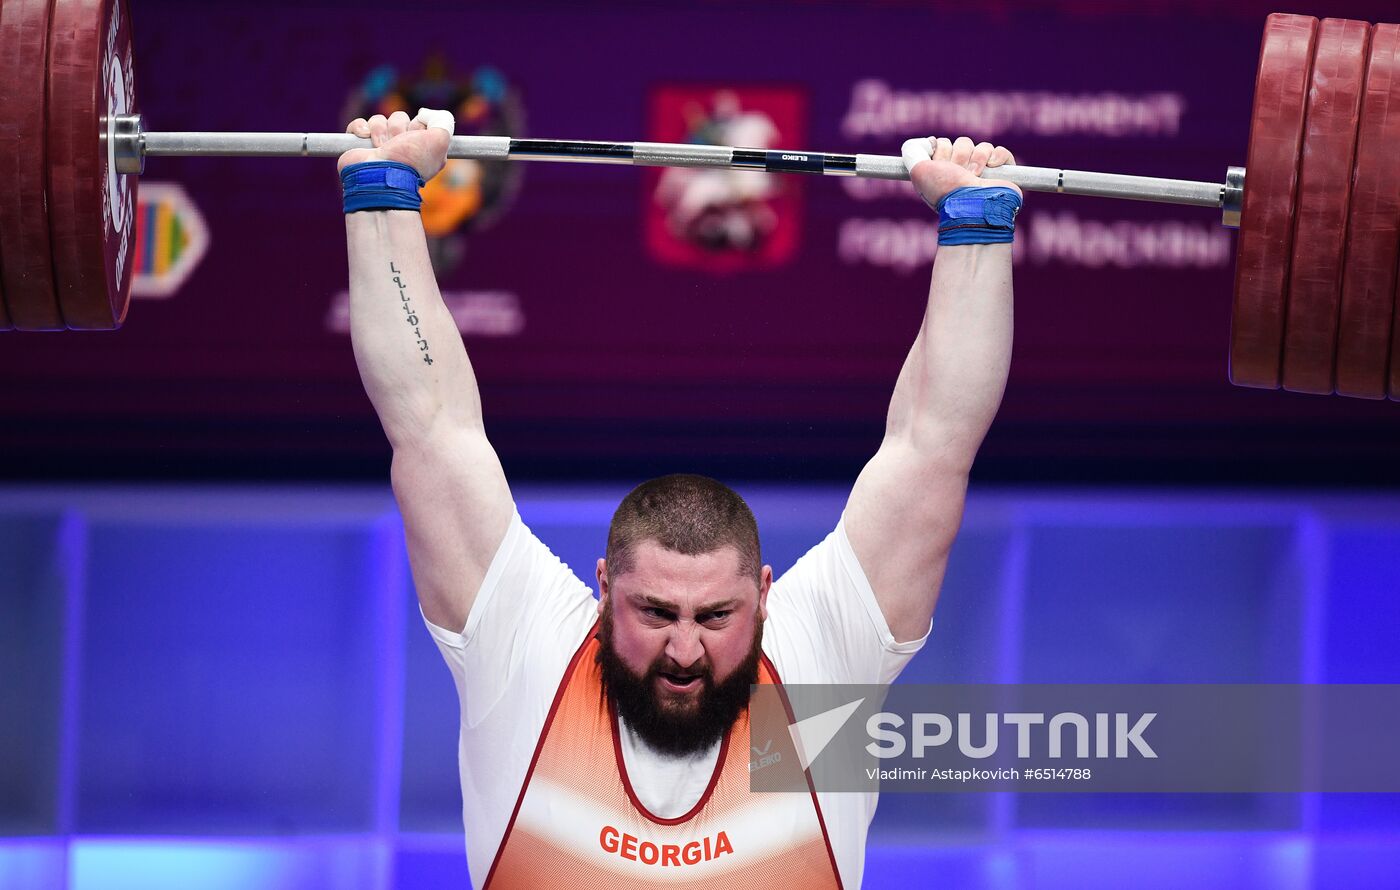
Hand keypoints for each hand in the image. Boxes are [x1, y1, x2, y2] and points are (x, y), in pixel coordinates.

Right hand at [339, 109, 452, 180]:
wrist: (380, 175)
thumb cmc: (410, 160)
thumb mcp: (439, 140)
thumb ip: (442, 121)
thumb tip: (424, 114)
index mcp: (421, 150)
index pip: (419, 123)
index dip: (418, 126)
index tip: (420, 135)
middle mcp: (402, 150)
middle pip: (399, 119)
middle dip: (398, 127)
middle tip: (398, 143)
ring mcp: (380, 149)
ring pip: (379, 120)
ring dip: (380, 130)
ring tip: (382, 146)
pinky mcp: (360, 147)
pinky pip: (359, 125)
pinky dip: (360, 128)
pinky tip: (365, 138)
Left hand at [902, 136, 1018, 210]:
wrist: (975, 205)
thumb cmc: (947, 190)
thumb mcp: (919, 170)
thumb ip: (914, 151)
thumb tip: (927, 142)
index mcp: (943, 173)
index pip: (943, 145)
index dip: (941, 152)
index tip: (939, 165)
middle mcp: (962, 174)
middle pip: (962, 143)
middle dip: (959, 155)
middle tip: (958, 172)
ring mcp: (984, 174)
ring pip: (982, 147)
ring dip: (977, 158)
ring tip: (974, 175)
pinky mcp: (1004, 174)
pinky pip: (1001, 152)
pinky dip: (997, 157)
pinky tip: (991, 169)